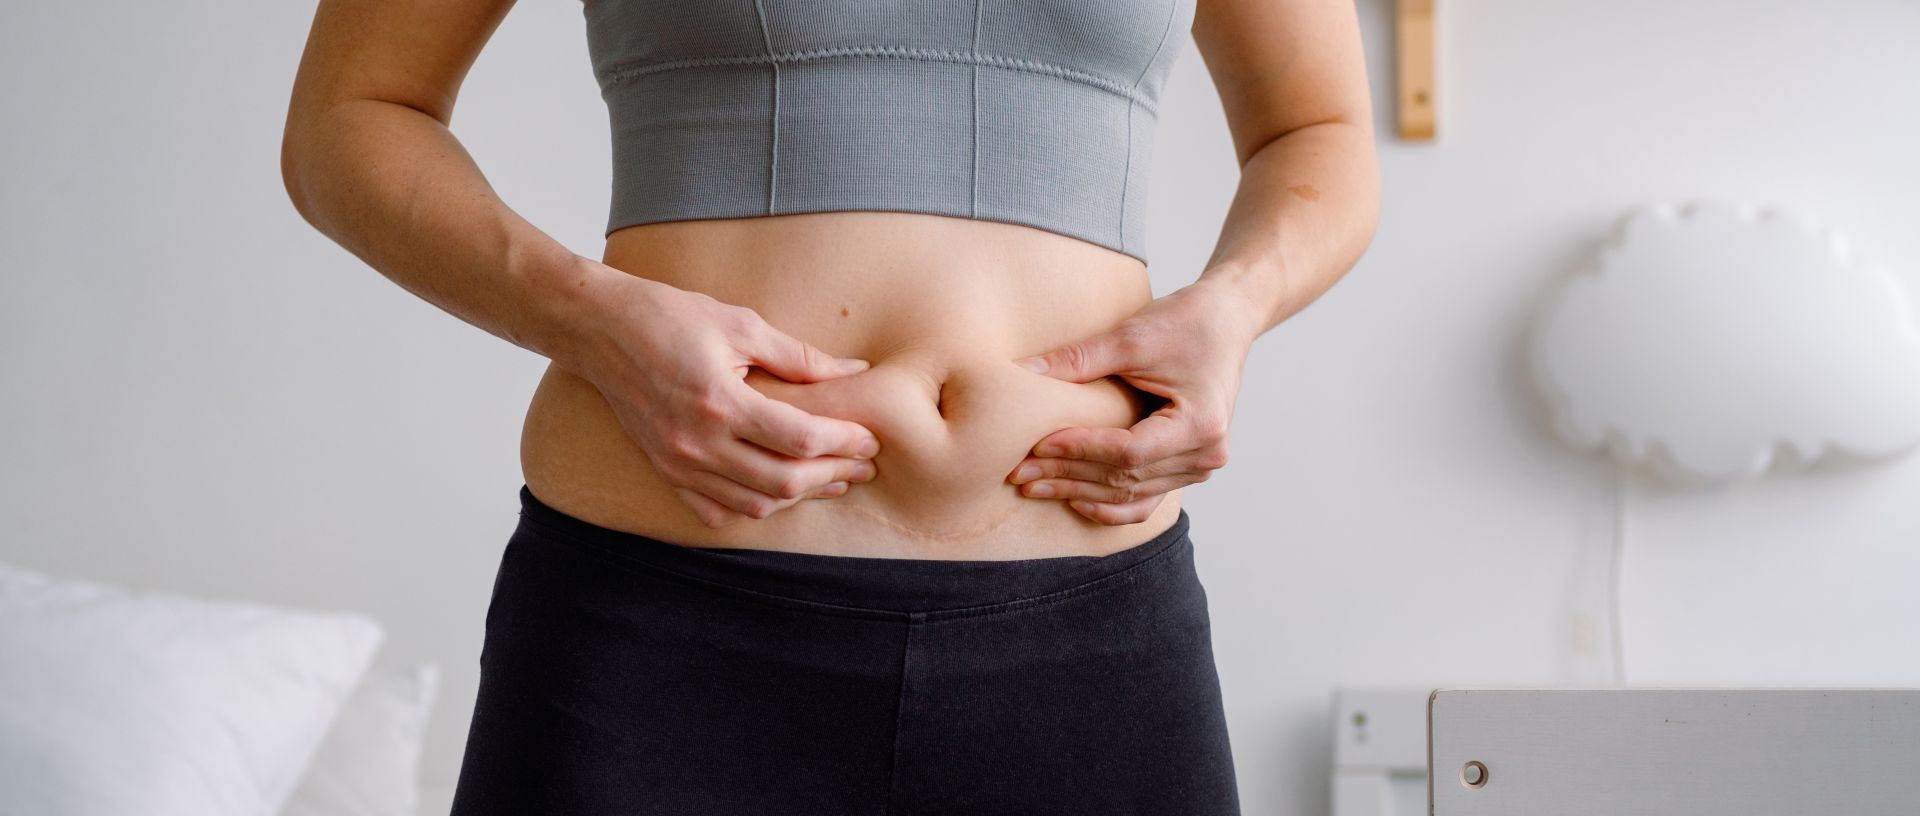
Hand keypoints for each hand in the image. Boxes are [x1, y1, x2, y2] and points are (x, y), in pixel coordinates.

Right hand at [574, 269, 880, 527]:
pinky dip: (751, 507)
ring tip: (830, 478)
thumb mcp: (740, 324)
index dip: (842, 442)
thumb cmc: (670, 316)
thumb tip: (853, 372)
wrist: (600, 329)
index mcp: (720, 402)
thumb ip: (799, 356)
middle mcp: (697, 442)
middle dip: (832, 474)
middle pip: (782, 481)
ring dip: (798, 496)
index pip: (799, 439)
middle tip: (862, 463)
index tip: (868, 437)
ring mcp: (678, 463)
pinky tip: (777, 492)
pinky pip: (715, 510)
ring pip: (753, 504)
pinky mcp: (665, 469)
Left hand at [1006, 278, 1258, 524]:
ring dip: (1080, 491)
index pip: (1129, 451)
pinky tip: (1072, 500)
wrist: (1225, 321)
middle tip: (1020, 472)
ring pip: (1131, 494)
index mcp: (1201, 424)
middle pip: (1126, 478)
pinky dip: (1110, 505)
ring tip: (1034, 484)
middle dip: (1069, 474)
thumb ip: (1079, 359)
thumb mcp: (1132, 336)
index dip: (1080, 450)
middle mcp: (1206, 454)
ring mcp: (1200, 466)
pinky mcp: (1188, 467)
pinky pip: (1146, 500)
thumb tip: (1023, 374)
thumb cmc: (1185, 322)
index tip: (1037, 444)